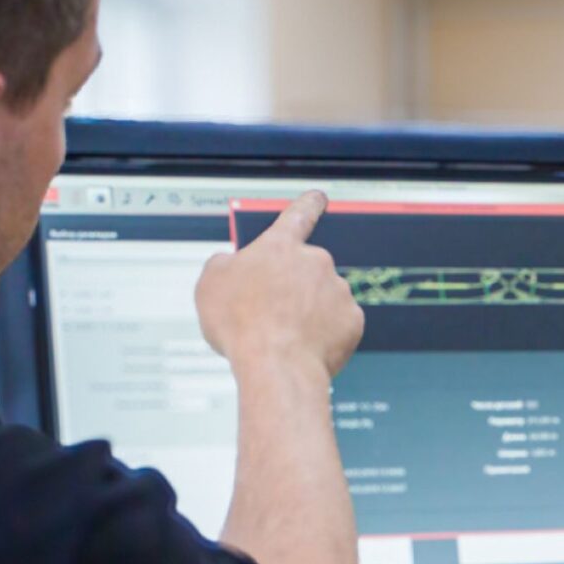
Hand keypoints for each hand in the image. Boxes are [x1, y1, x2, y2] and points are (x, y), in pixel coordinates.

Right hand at [195, 191, 363, 378]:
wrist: (276, 366)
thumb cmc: (241, 326)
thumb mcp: (211, 285)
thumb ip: (225, 265)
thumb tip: (234, 265)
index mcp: (280, 247)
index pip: (298, 215)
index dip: (308, 205)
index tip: (319, 198)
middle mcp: (316, 262)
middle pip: (306, 273)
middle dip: (292, 291)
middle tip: (270, 317)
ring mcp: (338, 290)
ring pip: (323, 300)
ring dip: (308, 315)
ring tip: (284, 339)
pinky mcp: (353, 320)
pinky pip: (338, 326)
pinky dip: (324, 336)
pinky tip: (305, 349)